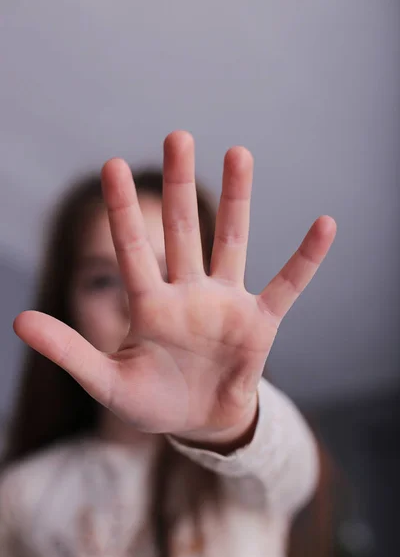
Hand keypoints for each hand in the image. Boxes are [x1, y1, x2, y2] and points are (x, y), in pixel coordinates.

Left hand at [14, 131, 335, 446]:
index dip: (124, 210)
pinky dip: (305, 259)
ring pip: (231, 242)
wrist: (197, 421)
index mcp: (149, 305)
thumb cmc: (151, 401)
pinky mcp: (259, 322)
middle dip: (180, 185)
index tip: (112, 166)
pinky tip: (325, 224)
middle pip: (184, 230)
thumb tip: (18, 320)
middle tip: (176, 134)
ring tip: (238, 152)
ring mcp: (225, 303)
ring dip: (237, 199)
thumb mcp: (106, 381)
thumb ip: (69, 350)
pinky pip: (286, 284)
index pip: (132, 248)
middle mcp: (188, 293)